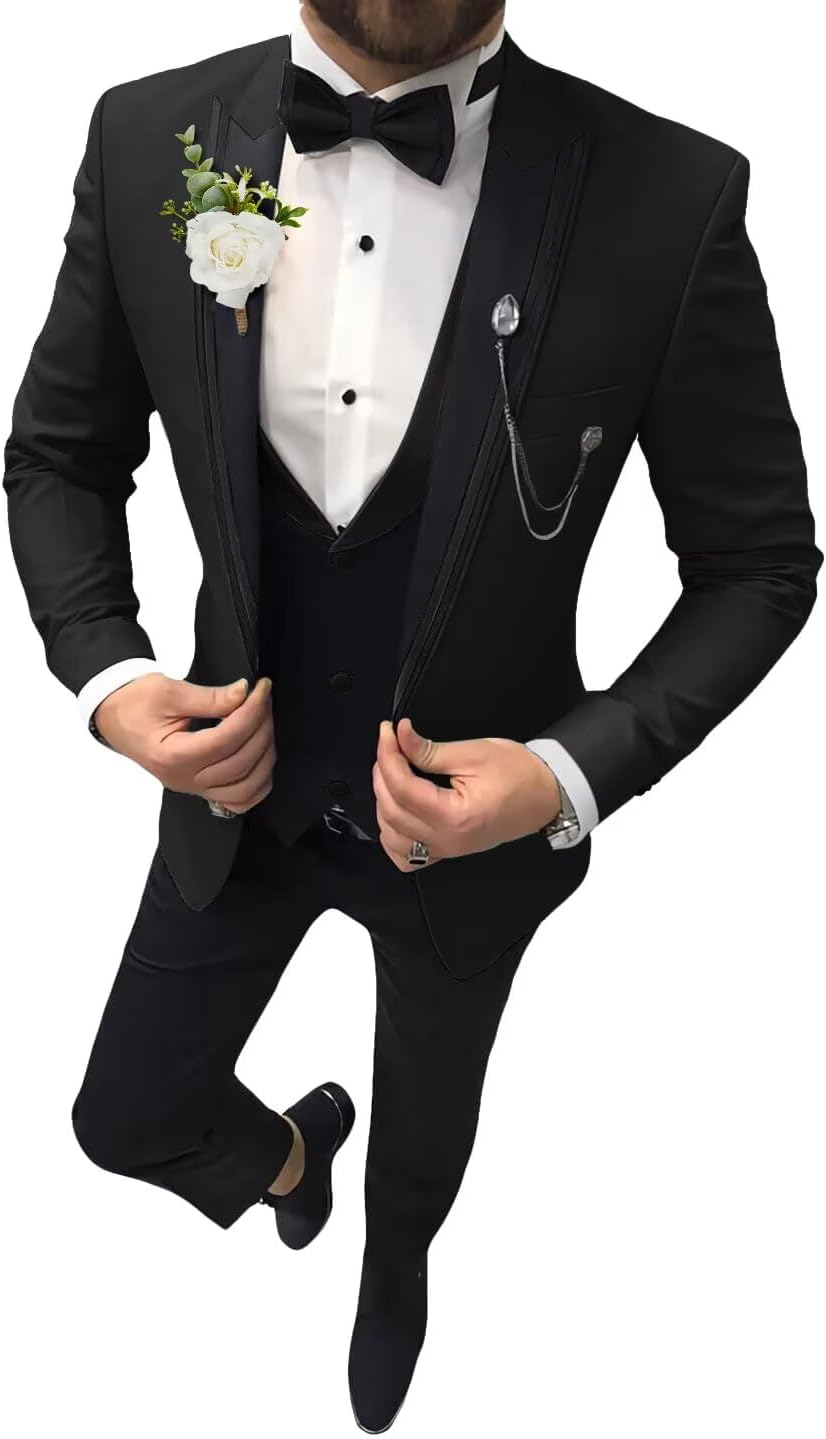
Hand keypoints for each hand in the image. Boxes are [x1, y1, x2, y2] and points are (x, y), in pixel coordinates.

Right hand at [93, 673, 275, 813]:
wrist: (115, 714)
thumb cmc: (134, 702)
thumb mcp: (169, 691)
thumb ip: (211, 697)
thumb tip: (244, 693)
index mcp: (173, 756)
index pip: (227, 739)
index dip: (252, 712)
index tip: (262, 689)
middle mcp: (184, 778)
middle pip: (241, 762)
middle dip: (261, 727)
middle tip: (264, 700)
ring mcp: (193, 787)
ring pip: (246, 787)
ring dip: (265, 755)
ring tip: (263, 725)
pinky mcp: (200, 788)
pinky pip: (238, 801)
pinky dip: (257, 784)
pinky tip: (262, 760)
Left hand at [373, 717, 561, 871]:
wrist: (545, 795)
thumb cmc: (520, 774)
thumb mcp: (474, 753)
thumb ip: (429, 750)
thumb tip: (401, 737)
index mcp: (455, 816)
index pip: (402, 787)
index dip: (388, 755)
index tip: (388, 732)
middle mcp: (448, 840)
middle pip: (391, 810)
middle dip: (383, 773)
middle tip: (390, 745)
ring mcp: (446, 850)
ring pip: (392, 834)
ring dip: (383, 801)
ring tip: (392, 772)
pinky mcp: (447, 850)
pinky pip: (406, 855)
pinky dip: (393, 833)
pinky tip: (396, 809)